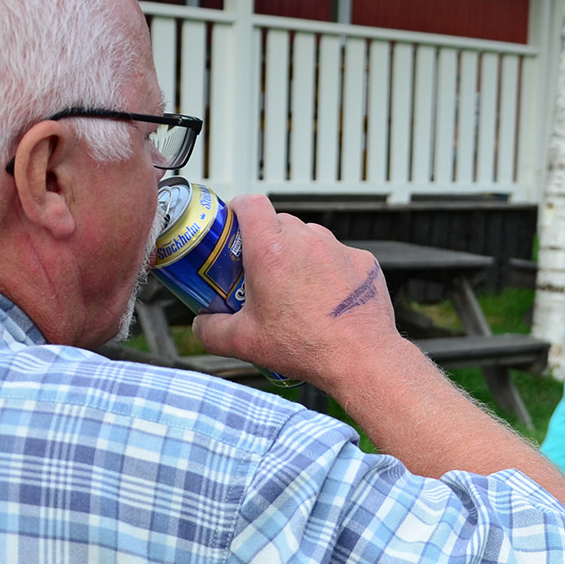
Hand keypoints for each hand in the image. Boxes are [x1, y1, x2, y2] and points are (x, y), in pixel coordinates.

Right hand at [190, 194, 405, 386]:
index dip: (238, 209)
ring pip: (311, 237)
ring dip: (300, 254)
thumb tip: (201, 324)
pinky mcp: (363, 261)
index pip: (250, 203)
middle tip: (262, 271)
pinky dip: (330, 270)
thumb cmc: (306, 347)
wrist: (360, 359)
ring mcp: (338, 249)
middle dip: (268, 240)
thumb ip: (210, 330)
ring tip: (296, 289)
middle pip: (280, 221)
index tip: (234, 225)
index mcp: (271, 250)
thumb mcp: (243, 343)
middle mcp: (306, 240)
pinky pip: (339, 256)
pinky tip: (327, 299)